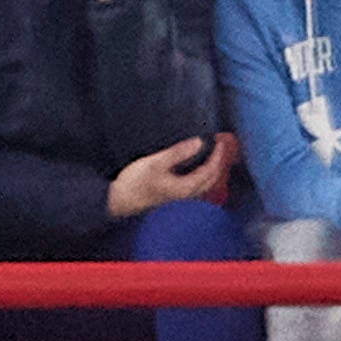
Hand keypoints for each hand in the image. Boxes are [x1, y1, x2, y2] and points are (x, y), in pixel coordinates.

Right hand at [107, 133, 226, 220]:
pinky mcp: (174, 194)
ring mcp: (181, 196)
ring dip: (212, 168)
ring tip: (212, 153)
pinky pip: (196, 184)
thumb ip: (177, 153)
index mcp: (186, 187)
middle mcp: (187, 195)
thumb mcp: (156, 163)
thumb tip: (198, 142)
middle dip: (219, 162)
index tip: (220, 140)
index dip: (218, 155)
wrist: (120, 200)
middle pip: (212, 179)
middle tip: (220, 145)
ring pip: (205, 183)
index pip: (210, 171)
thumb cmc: (135, 182)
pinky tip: (197, 165)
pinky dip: (202, 173)